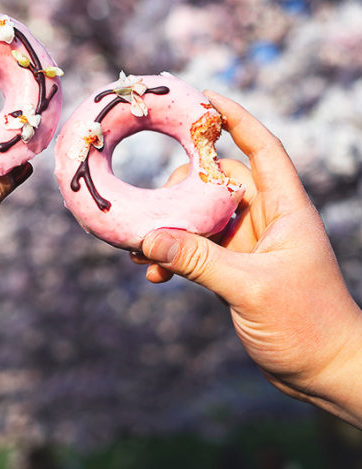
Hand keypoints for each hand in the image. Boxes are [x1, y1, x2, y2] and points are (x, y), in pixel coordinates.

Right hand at [137, 91, 361, 424]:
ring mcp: (250, 243)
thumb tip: (147, 239)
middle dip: (180, 190)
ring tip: (142, 248)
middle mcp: (267, 218)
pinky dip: (176, 257)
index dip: (236, 118)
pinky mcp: (237, 268)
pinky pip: (198, 249)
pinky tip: (156, 276)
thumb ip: (198, 261)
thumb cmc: (307, 325)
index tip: (204, 96)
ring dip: (172, 229)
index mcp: (285, 208)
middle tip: (151, 209)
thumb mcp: (250, 288)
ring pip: (202, 216)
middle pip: (218, 181)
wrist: (326, 372)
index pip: (262, 148)